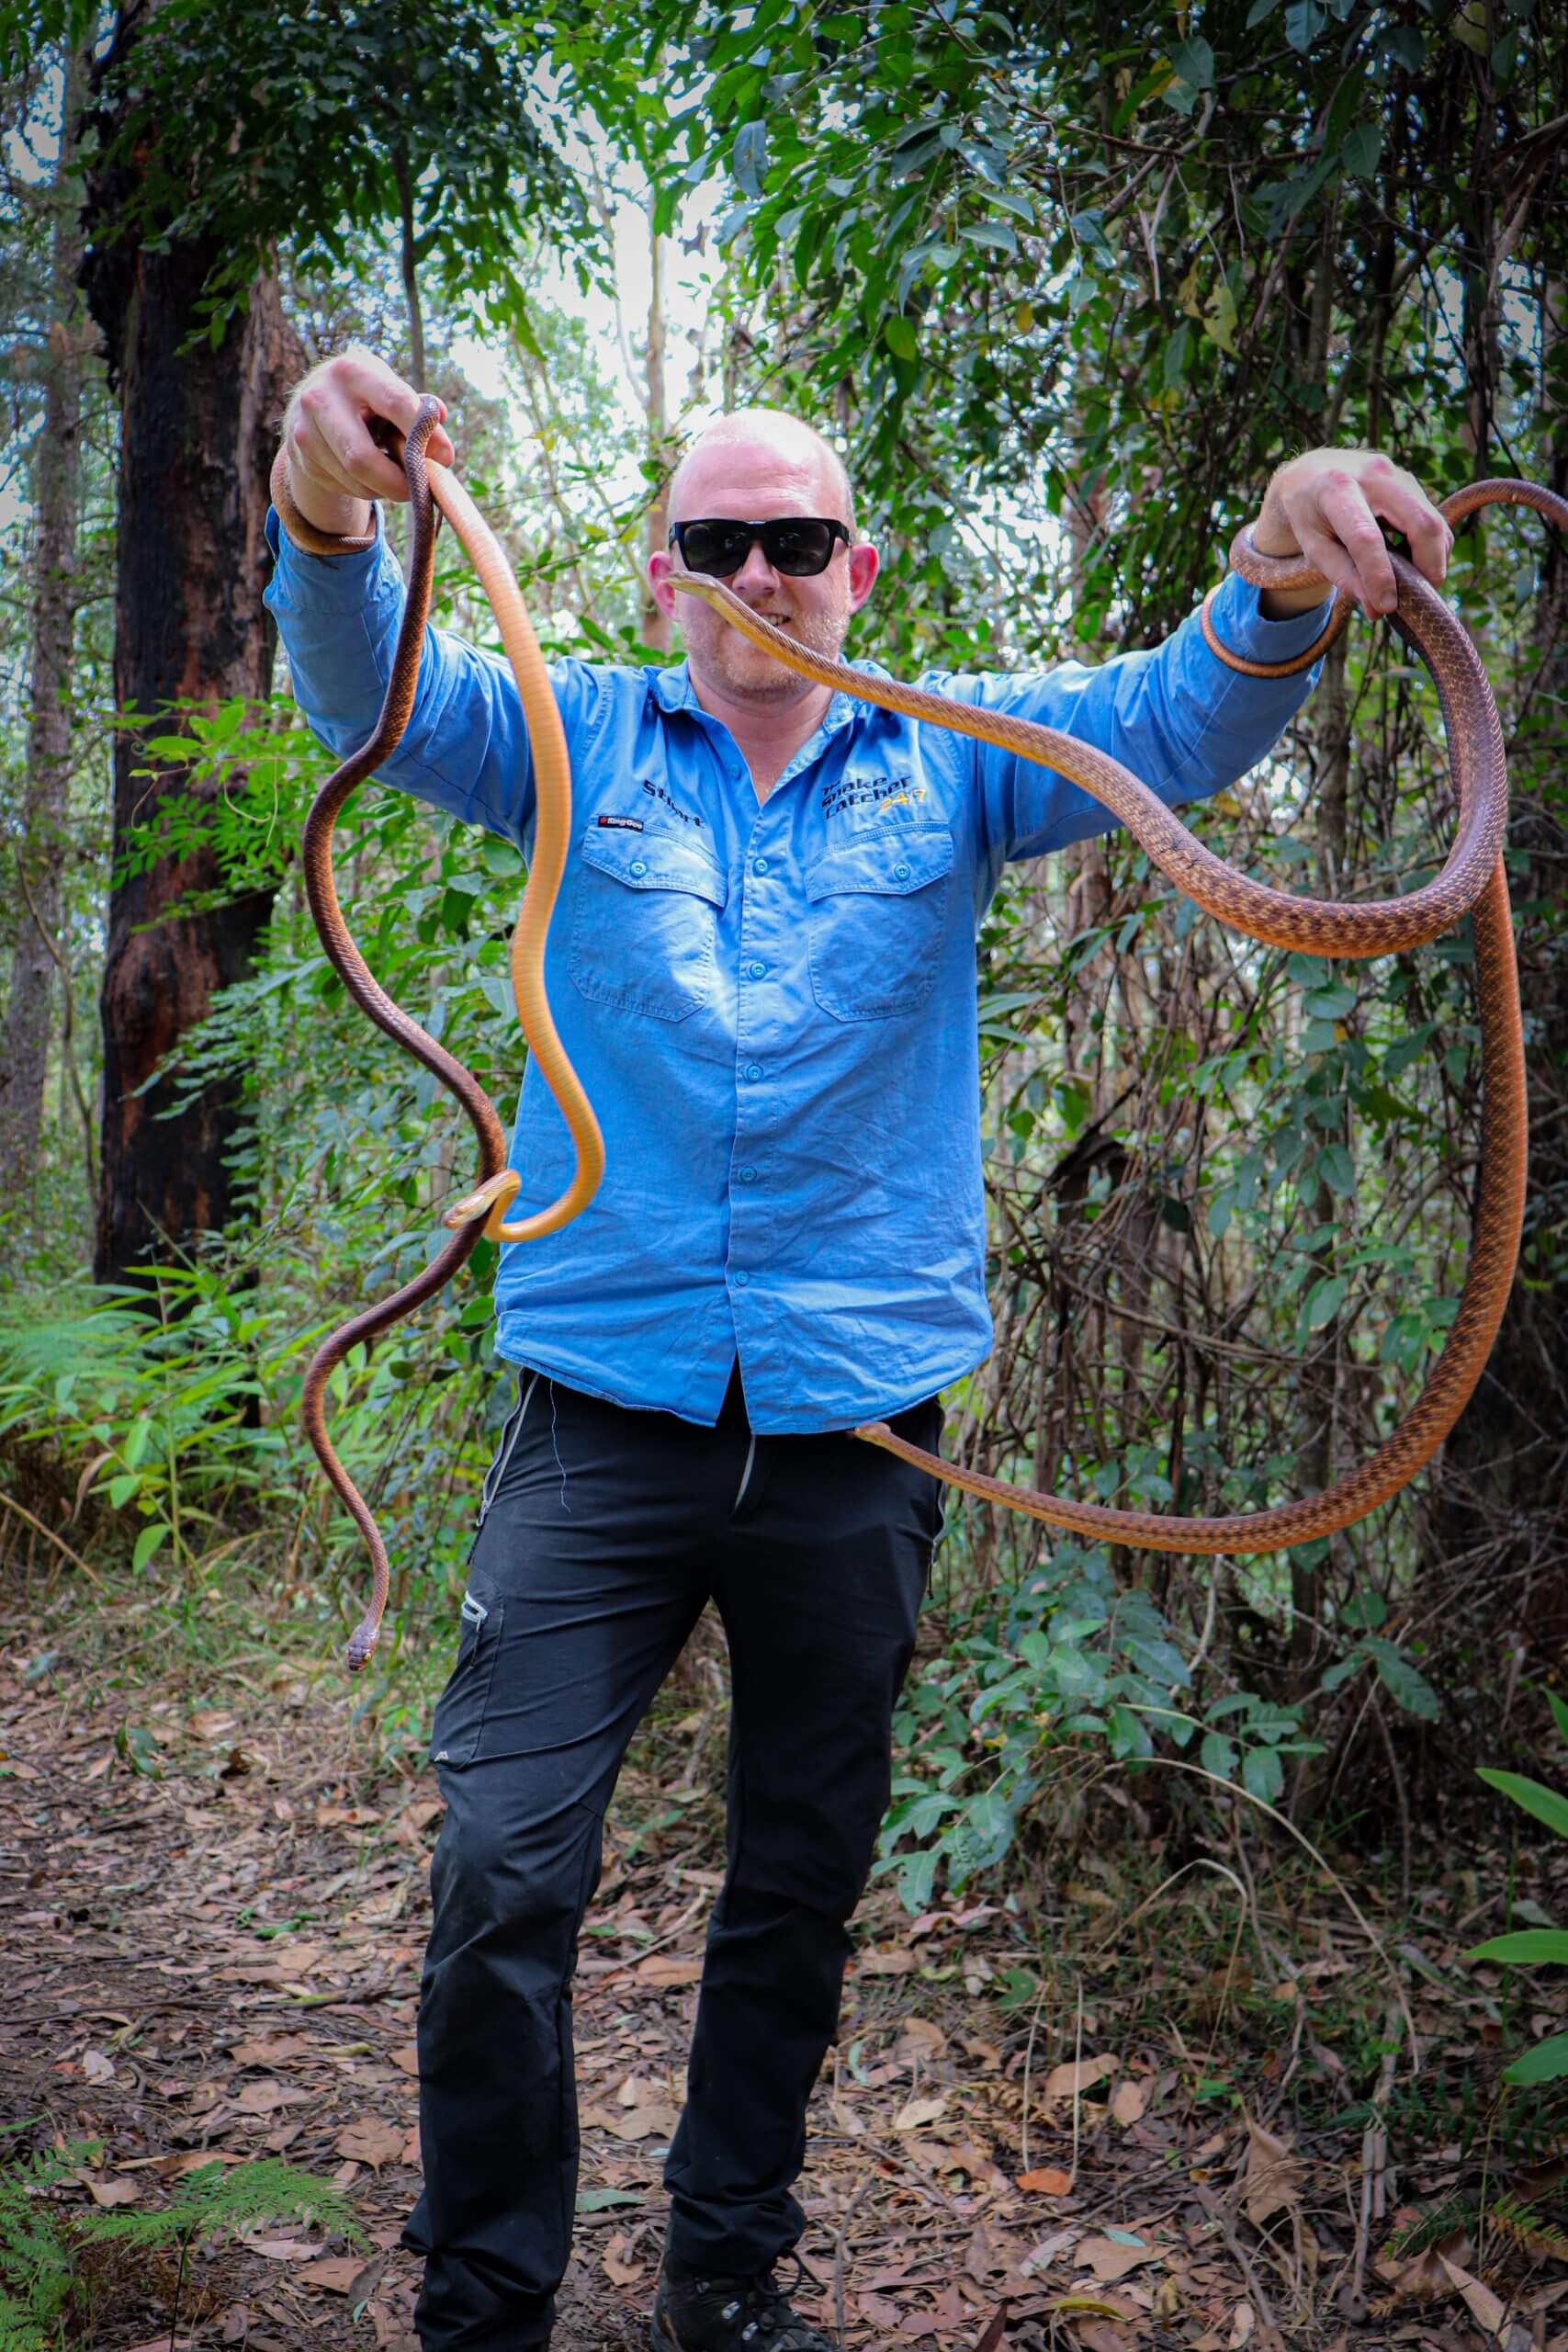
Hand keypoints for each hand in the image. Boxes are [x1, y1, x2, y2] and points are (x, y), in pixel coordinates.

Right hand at [281, 347, 455, 538]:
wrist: (316, 401)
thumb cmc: (369, 396)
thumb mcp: (392, 389)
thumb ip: (420, 411)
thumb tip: (441, 441)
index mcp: (353, 371)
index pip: (395, 402)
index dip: (423, 434)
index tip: (446, 458)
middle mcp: (321, 397)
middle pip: (361, 458)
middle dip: (398, 482)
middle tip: (420, 490)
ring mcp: (305, 430)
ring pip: (354, 480)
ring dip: (385, 488)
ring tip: (398, 478)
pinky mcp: (301, 457)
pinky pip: (344, 488)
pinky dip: (367, 489)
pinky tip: (372, 475)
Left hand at [1252, 447, 1452, 619]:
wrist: (1312, 472)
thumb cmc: (1310, 515)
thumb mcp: (1314, 547)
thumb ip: (1344, 577)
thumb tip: (1378, 609)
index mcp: (1337, 489)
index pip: (1366, 537)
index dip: (1379, 575)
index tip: (1388, 605)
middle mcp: (1373, 474)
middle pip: (1421, 522)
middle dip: (1428, 565)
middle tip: (1421, 596)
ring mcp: (1397, 474)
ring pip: (1433, 521)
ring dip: (1433, 558)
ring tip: (1413, 582)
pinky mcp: (1410, 481)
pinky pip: (1432, 518)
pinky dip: (1430, 547)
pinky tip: (1412, 562)